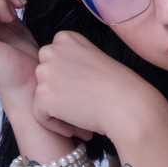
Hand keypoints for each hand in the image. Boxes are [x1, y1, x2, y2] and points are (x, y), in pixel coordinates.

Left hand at [32, 30, 165, 140]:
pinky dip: (57, 126)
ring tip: (83, 119)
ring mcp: (45, 72)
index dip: (68, 79)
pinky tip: (78, 128)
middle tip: (84, 106)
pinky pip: (40, 115)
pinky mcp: (43, 95)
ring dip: (59, 111)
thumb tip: (60, 79)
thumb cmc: (120, 86)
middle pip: (45, 78)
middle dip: (60, 94)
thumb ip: (75, 61)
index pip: (54, 61)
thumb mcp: (95, 59)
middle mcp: (51, 50)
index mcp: (66, 38)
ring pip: (42, 97)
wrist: (127, 104)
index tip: (86, 88)